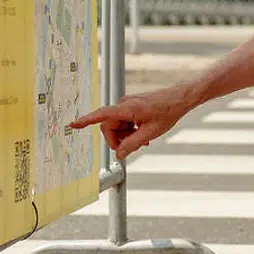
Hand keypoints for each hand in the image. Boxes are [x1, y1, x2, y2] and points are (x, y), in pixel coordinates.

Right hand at [69, 87, 192, 159]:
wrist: (180, 98)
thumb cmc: (168, 112)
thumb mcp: (150, 133)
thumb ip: (132, 145)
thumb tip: (118, 155)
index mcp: (127, 109)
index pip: (101, 115)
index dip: (86, 121)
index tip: (72, 124)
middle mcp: (124, 104)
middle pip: (109, 126)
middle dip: (118, 139)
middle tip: (132, 147)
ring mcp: (127, 105)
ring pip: (117, 126)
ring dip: (126, 136)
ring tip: (143, 141)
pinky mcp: (131, 106)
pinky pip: (124, 122)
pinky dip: (130, 130)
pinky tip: (143, 135)